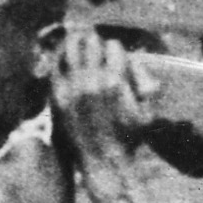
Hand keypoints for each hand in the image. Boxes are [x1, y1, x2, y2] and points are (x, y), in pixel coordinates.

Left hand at [53, 30, 158, 165]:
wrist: (104, 161)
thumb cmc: (129, 137)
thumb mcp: (147, 110)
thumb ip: (147, 84)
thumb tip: (136, 60)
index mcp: (116, 81)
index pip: (113, 46)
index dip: (116, 50)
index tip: (114, 57)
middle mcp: (92, 80)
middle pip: (91, 41)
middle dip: (96, 43)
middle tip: (95, 47)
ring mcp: (72, 87)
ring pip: (70, 48)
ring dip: (76, 44)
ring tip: (78, 44)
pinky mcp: (57, 96)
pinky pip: (55, 66)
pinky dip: (60, 59)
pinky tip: (63, 59)